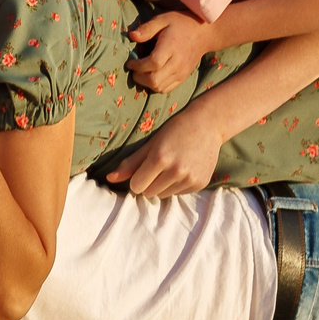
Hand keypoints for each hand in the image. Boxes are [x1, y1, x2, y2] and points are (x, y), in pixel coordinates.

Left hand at [107, 110, 225, 197]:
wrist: (208, 124)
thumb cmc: (175, 130)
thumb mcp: (151, 143)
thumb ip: (131, 163)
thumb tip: (110, 179)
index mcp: (159, 159)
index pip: (136, 186)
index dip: (137, 178)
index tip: (144, 168)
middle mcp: (175, 171)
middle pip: (149, 193)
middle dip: (149, 183)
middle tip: (159, 166)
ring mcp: (189, 178)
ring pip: (164, 195)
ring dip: (163, 185)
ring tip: (172, 166)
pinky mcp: (200, 184)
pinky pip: (179, 193)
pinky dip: (178, 185)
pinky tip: (185, 168)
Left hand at [127, 10, 215, 92]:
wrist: (203, 34)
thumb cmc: (181, 24)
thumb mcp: (163, 20)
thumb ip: (147, 28)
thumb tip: (132, 36)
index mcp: (171, 47)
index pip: (153, 63)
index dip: (138, 66)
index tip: (130, 62)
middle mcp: (177, 62)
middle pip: (154, 80)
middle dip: (139, 77)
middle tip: (134, 69)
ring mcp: (181, 72)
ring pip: (159, 87)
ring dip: (146, 83)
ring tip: (141, 73)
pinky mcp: (183, 77)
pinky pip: (166, 89)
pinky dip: (155, 86)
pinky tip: (151, 76)